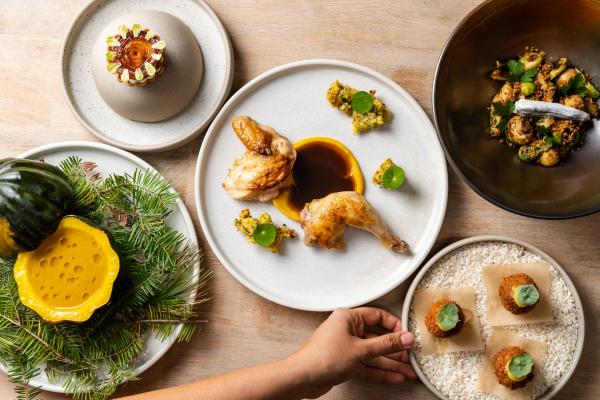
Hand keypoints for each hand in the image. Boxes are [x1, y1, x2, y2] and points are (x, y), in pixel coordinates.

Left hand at [290, 307, 415, 397]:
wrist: (303, 378)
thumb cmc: (322, 357)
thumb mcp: (361, 350)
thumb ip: (385, 344)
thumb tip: (405, 337)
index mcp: (348, 317)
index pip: (377, 316)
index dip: (394, 325)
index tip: (407, 335)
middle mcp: (347, 330)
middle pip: (377, 337)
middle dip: (395, 349)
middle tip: (411, 357)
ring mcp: (346, 347)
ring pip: (374, 354)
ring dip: (391, 363)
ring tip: (408, 371)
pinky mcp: (345, 363)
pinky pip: (367, 365)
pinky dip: (381, 371)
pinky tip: (395, 377)